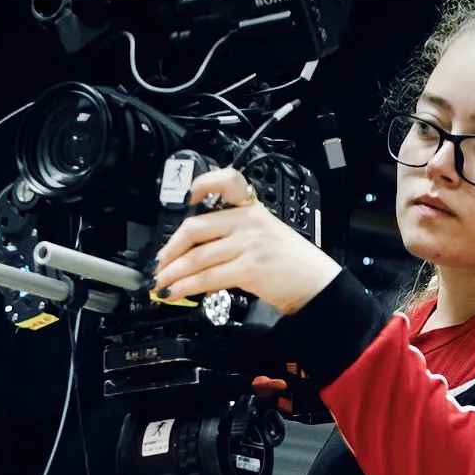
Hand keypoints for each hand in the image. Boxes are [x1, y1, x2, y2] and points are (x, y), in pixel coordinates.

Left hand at [151, 167, 341, 314]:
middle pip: (196, 229)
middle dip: (170, 249)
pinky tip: (175, 293)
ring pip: (197, 258)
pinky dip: (186, 287)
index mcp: (252, 208)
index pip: (228, 181)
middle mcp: (248, 222)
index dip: (204, 184)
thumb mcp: (265, 234)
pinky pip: (208, 278)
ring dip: (172, 273)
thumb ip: (233, 234)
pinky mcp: (249, 268)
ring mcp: (249, 244)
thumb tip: (195, 251)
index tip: (188, 196)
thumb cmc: (290, 262)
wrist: (316, 282)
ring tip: (160, 284)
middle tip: (158, 263)